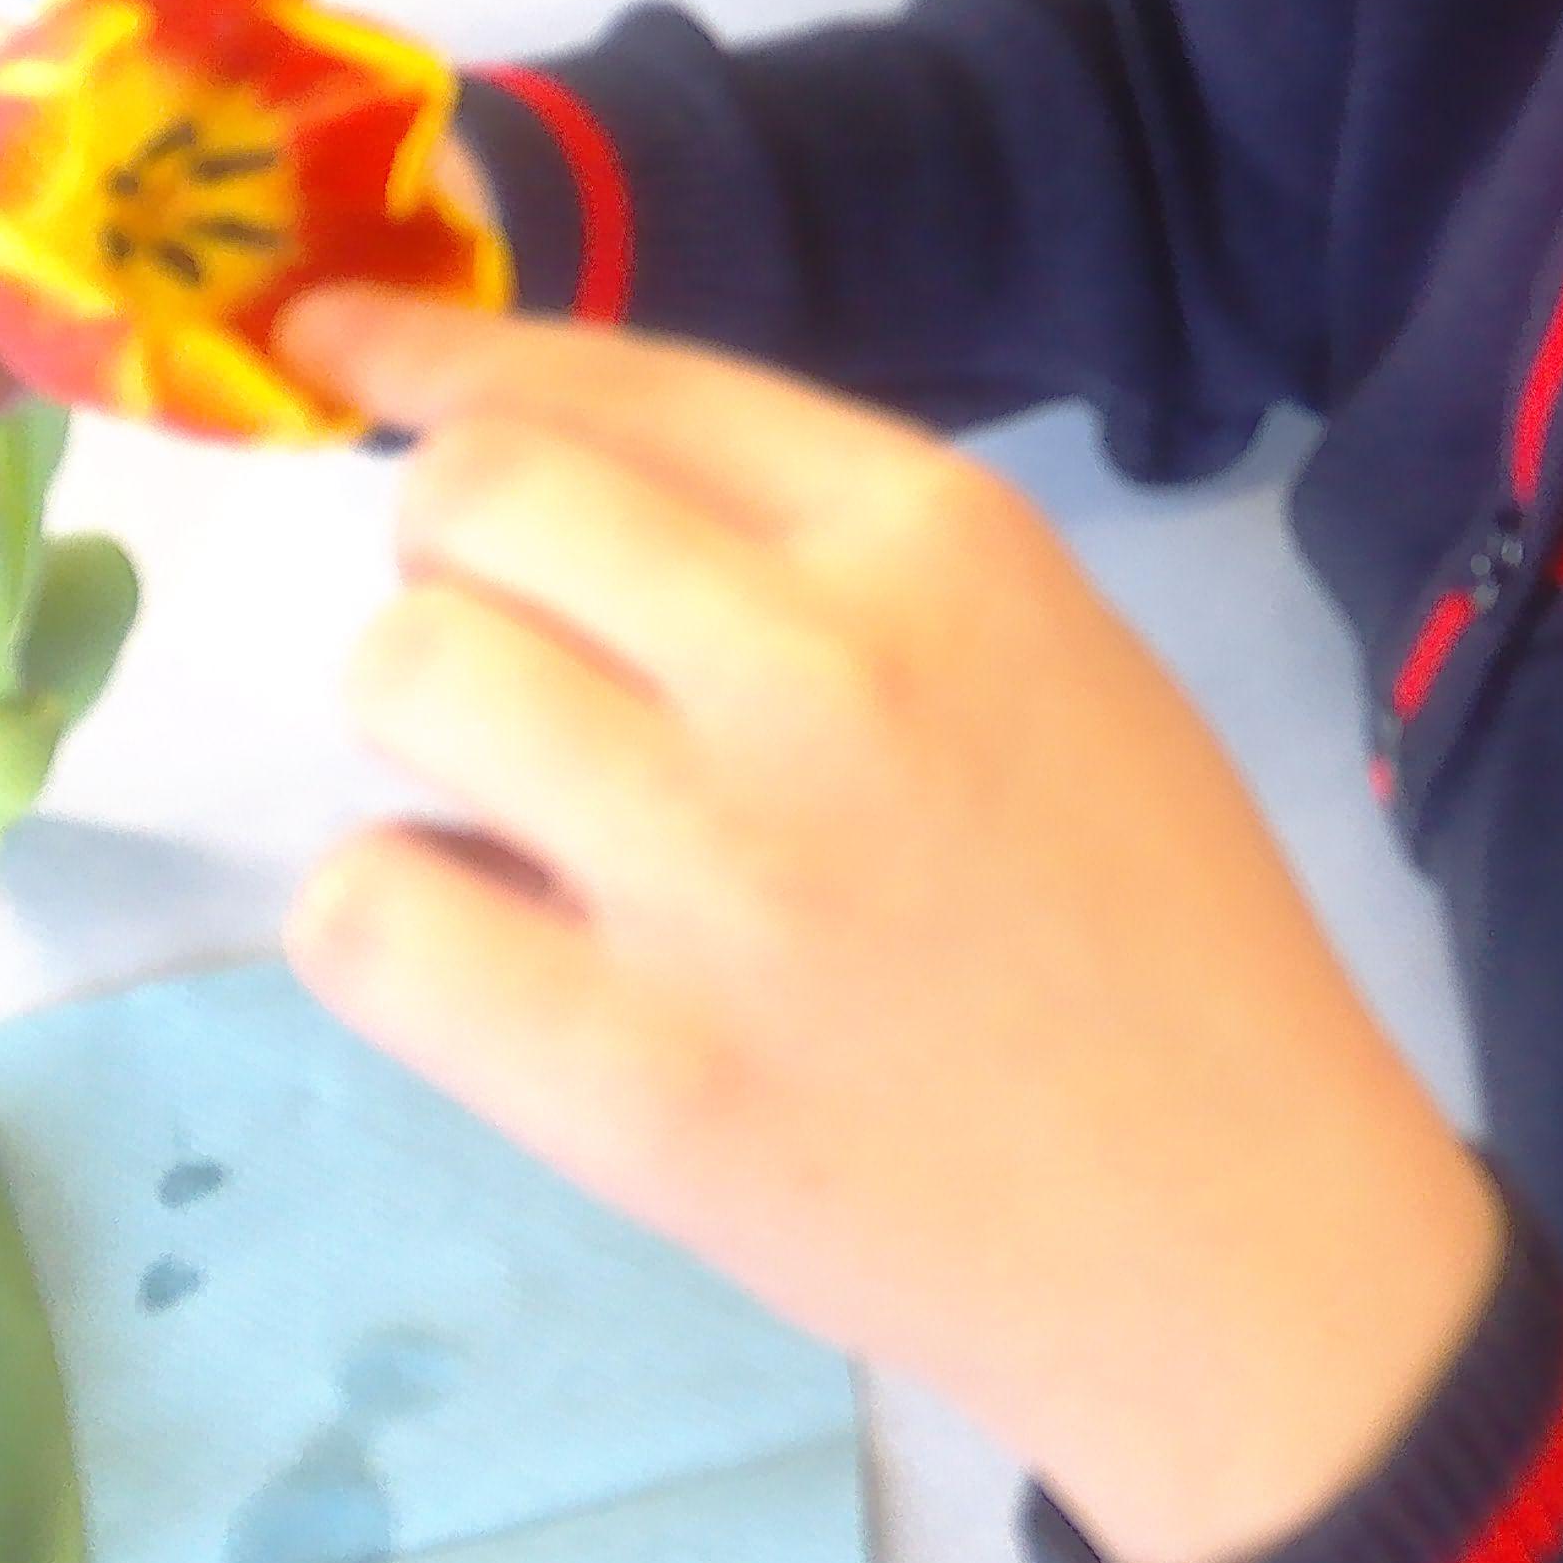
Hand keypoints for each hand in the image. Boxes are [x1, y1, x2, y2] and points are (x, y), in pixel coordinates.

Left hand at [278, 296, 1506, 1562]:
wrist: (1233, 1220)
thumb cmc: (1147, 916)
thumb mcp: (1046, 645)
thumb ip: (822, 548)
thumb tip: (541, 490)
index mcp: (939, 537)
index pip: (610, 378)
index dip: (431, 345)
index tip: (329, 342)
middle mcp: (820, 664)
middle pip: (472, 497)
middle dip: (448, 561)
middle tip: (518, 666)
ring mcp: (719, 872)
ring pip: (401, 678)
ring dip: (424, 741)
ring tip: (528, 823)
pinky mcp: (633, 1075)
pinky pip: (365, 915)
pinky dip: (395, 919)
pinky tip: (499, 951)